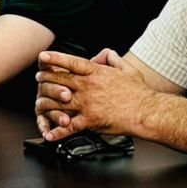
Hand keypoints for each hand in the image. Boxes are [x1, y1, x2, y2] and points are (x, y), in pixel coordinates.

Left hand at [34, 48, 149, 140]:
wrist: (147, 112)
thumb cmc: (139, 92)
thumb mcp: (126, 68)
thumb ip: (112, 58)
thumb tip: (104, 53)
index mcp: (96, 73)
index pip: (70, 62)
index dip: (54, 58)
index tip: (42, 57)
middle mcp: (88, 86)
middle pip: (59, 80)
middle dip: (45, 79)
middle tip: (38, 79)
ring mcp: (88, 103)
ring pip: (59, 102)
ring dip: (47, 102)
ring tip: (39, 102)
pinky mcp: (91, 120)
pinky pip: (70, 126)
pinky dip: (58, 131)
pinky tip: (50, 133)